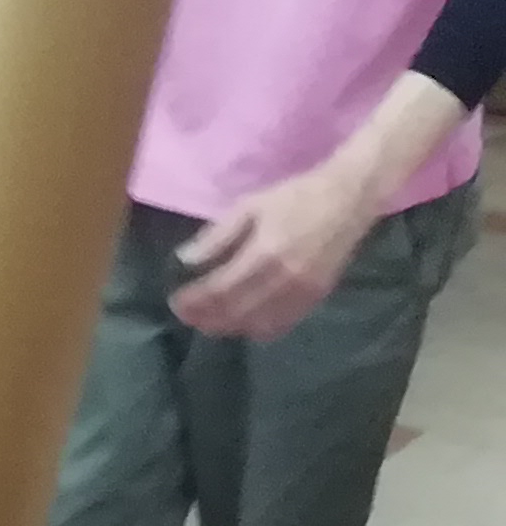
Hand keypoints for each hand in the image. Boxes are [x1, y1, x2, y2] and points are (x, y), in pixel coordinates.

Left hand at [170, 162, 379, 340]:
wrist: (349, 198)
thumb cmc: (295, 196)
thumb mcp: (249, 206)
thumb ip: (216, 236)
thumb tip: (184, 260)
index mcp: (265, 253)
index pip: (219, 290)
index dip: (194, 301)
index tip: (175, 301)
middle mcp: (285, 278)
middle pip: (235, 312)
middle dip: (205, 317)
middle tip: (186, 314)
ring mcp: (303, 292)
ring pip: (256, 324)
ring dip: (226, 326)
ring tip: (207, 319)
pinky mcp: (316, 298)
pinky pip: (280, 325)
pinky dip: (254, 328)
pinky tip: (240, 321)